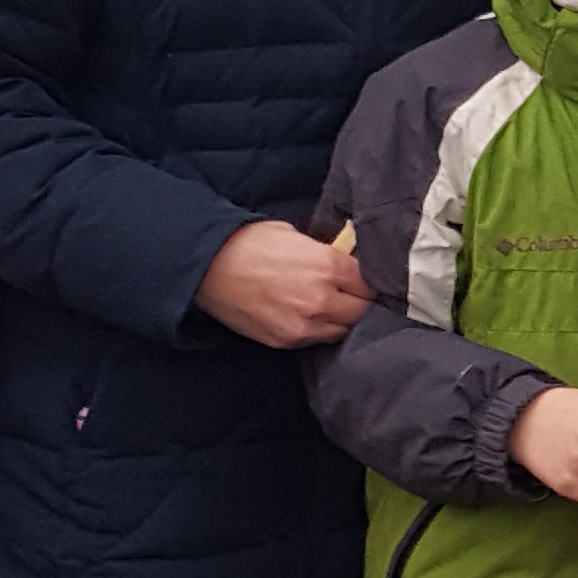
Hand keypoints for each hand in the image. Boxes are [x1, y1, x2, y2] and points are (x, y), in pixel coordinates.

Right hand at [195, 221, 371, 346]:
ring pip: (342, 330)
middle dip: (359, 302)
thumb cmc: (249, 243)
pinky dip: (318, 331)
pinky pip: (316, 341)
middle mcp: (321, 299)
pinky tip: (310, 318)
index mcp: (327, 267)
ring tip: (330, 308)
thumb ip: (325, 254)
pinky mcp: (285, 341)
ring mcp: (303, 325)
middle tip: (351, 294)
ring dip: (341, 320)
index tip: (362, 279)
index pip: (369, 283)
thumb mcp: (295, 236)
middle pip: (362, 311)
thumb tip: (343, 262)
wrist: (208, 267)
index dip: (367, 280)